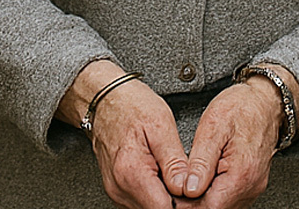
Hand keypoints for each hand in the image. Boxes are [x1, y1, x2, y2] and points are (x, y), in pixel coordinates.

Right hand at [57, 61, 188, 208]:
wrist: (103, 99)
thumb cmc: (130, 106)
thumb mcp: (161, 125)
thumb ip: (175, 161)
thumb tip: (187, 188)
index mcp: (132, 172)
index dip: (186, 203)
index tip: (194, 190)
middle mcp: (120, 186)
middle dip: (177, 201)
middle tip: (186, 178)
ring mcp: (116, 189)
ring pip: (149, 208)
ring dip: (166, 198)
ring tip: (173, 174)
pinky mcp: (117, 188)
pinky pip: (140, 201)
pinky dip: (154, 192)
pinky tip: (161, 175)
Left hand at [178, 67, 298, 208]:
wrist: (264, 102)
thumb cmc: (241, 108)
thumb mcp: (213, 128)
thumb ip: (200, 162)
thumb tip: (189, 189)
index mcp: (241, 174)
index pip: (209, 206)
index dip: (186, 204)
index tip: (171, 194)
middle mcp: (250, 185)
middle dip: (192, 202)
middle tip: (174, 187)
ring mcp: (252, 186)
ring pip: (222, 205)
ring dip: (201, 199)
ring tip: (184, 182)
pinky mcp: (250, 183)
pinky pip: (228, 197)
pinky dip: (212, 193)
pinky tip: (200, 181)